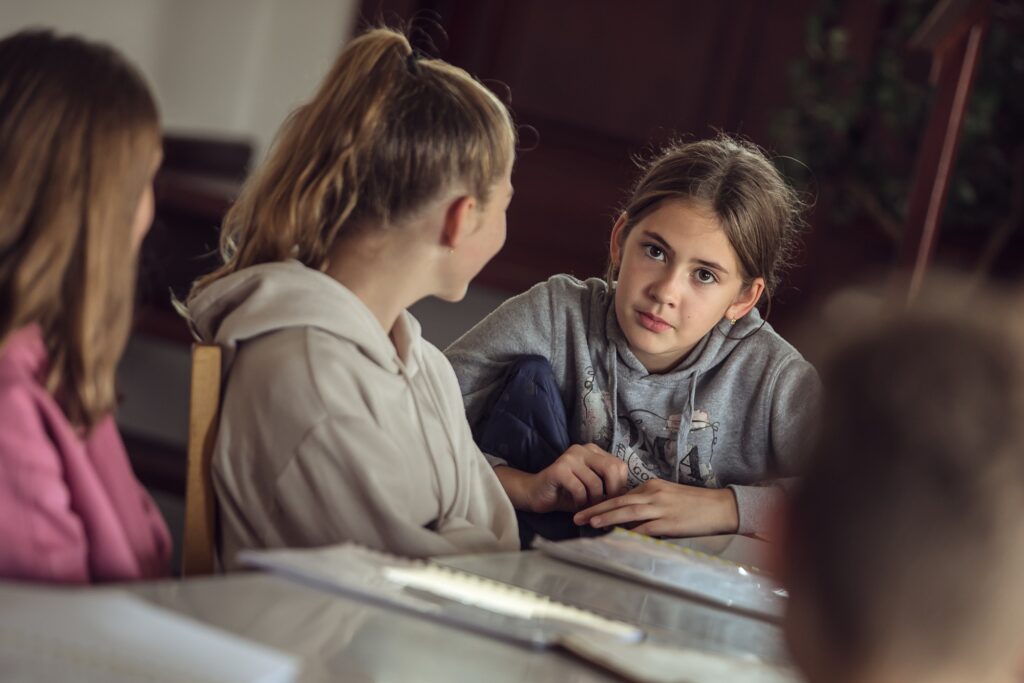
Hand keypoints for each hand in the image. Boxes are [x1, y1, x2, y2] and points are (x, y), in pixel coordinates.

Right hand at [498, 444, 627, 513]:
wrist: (535, 494)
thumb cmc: (568, 495)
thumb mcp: (593, 490)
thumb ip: (609, 489)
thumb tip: (631, 501)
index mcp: (594, 451)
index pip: (620, 466)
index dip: (620, 487)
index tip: (612, 502)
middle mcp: (583, 449)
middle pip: (612, 469)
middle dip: (612, 493)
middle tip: (605, 508)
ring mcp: (570, 457)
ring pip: (595, 482)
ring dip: (593, 501)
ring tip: (587, 508)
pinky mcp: (558, 469)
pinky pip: (579, 488)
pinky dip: (580, 502)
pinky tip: (576, 506)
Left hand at [573, 479, 739, 536]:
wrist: (721, 507)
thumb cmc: (695, 504)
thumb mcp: (668, 497)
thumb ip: (648, 505)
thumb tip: (628, 520)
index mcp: (652, 486)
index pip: (621, 495)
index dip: (602, 503)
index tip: (586, 509)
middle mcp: (653, 494)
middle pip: (618, 501)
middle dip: (596, 509)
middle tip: (577, 515)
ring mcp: (661, 508)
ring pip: (628, 512)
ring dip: (607, 518)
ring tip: (590, 522)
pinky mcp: (670, 522)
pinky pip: (645, 528)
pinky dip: (630, 533)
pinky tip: (617, 537)